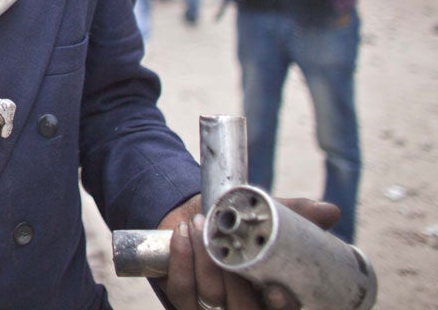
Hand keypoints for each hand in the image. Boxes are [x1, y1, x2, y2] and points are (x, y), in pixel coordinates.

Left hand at [159, 197, 340, 308]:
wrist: (193, 217)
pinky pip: (182, 291)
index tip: (275, 292)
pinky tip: (182, 234)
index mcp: (272, 297)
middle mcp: (243, 307)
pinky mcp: (183, 301)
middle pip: (242, 309)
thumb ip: (294, 216)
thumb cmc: (235, 225)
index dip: (281, 306)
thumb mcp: (264, 218)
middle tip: (220, 240)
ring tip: (198, 224)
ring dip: (202, 260)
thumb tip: (329, 211)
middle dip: (230, 278)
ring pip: (209, 298)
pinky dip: (182, 260)